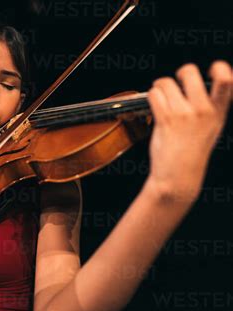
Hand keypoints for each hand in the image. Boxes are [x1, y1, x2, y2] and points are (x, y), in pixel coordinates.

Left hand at [147, 60, 231, 200]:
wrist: (178, 176)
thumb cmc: (191, 152)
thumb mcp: (211, 128)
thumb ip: (210, 107)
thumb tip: (197, 84)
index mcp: (218, 112)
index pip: (228, 81)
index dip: (220, 68)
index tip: (213, 68)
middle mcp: (203, 110)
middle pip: (189, 71)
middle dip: (179, 74)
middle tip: (175, 83)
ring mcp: (184, 115)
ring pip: (166, 82)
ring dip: (160, 88)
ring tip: (162, 98)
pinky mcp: (166, 120)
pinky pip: (154, 94)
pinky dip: (152, 97)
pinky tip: (155, 106)